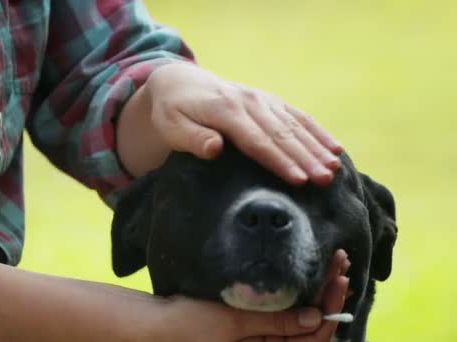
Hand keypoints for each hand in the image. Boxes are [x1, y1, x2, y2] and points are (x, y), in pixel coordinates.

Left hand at [142, 63, 342, 185]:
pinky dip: (318, 131)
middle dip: (305, 158)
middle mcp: (249, 101)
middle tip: (325, 180)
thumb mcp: (171, 125)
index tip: (298, 180)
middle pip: (281, 134)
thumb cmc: (173, 111)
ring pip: (294, 125)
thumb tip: (216, 148)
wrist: (180, 82)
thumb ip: (192, 138)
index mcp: (225, 110)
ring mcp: (262, 99)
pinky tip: (335, 147)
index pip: (256, 141)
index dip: (278, 161)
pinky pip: (298, 116)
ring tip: (335, 168)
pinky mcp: (270, 101)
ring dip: (316, 147)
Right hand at [153, 250, 349, 341]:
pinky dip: (299, 293)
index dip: (330, 310)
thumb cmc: (190, 327)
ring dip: (318, 292)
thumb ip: (275, 322)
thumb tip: (317, 318)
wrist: (159, 325)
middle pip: (312, 328)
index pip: (312, 339)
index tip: (338, 280)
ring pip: (302, 318)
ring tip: (333, 264)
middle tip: (341, 262)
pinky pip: (285, 313)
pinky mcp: (255, 325)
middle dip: (329, 296)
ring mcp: (263, 338)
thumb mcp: (233, 324)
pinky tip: (307, 275)